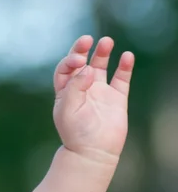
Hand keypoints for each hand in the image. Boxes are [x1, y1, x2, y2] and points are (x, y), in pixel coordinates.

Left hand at [53, 35, 134, 164]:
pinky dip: (124, 66)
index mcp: (64, 90)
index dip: (71, 60)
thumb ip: (75, 87)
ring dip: (102, 52)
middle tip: (88, 40)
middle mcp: (81, 87)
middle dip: (82, 49)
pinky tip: (127, 56)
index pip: (65, 68)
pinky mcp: (116, 97)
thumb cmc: (75, 132)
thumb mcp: (67, 109)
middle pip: (80, 62)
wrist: (94, 152)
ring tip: (107, 41)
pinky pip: (121, 78)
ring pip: (100, 66)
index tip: (80, 60)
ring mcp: (99, 91)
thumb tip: (88, 68)